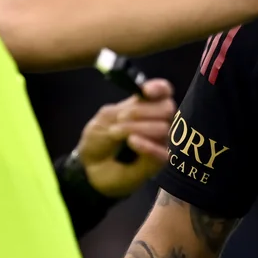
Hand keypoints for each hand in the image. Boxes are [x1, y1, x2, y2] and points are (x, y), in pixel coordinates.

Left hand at [76, 78, 174, 197]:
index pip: (164, 92)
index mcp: (146, 107)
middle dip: (141, 111)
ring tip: (115, 133)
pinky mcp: (158, 161)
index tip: (146, 92)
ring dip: (135, 128)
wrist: (90, 168)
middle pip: (167, 108)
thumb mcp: (105, 118)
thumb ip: (125, 107)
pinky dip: (146, 145)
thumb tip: (143, 102)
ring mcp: (160, 142)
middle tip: (119, 119)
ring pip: (163, 128)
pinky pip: (161, 151)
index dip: (159, 88)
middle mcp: (157, 122)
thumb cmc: (98, 141)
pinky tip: (131, 143)